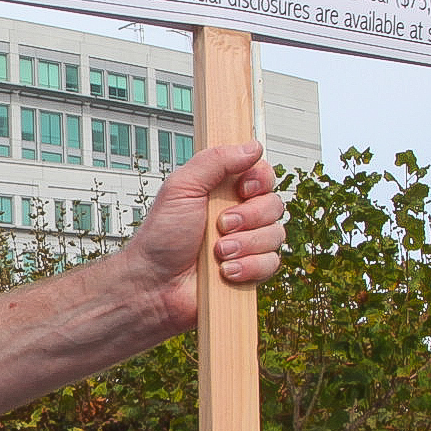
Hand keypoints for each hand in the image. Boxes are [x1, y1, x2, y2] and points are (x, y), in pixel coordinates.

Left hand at [123, 142, 288, 328]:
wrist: (155, 283)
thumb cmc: (161, 237)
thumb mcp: (182, 187)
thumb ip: (215, 161)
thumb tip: (252, 147)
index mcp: (224, 191)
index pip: (263, 175)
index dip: (260, 180)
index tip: (243, 189)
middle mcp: (240, 215)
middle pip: (274, 204)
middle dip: (249, 217)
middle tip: (220, 225)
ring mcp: (247, 243)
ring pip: (275, 235)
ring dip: (245, 244)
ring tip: (218, 252)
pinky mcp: (251, 270)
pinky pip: (271, 263)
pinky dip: (248, 267)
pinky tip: (225, 271)